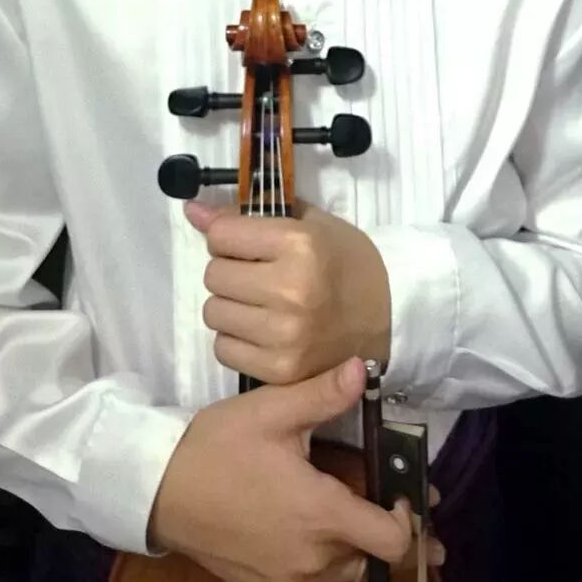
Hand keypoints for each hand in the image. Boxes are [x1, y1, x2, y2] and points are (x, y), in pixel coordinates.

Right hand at [149, 358, 438, 581]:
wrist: (160, 491)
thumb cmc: (217, 448)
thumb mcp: (270, 412)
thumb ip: (322, 395)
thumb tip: (360, 368)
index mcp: (320, 515)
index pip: (394, 542)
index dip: (411, 521)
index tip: (403, 494)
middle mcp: (312, 560)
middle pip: (381, 567)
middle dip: (402, 543)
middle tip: (410, 516)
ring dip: (372, 563)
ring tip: (379, 536)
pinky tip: (343, 563)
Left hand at [186, 198, 391, 383]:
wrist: (389, 316)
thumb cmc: (347, 261)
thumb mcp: (308, 224)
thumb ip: (247, 215)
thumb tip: (192, 211)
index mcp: (300, 245)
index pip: (222, 236)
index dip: (228, 236)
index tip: (246, 244)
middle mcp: (290, 290)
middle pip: (214, 275)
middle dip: (229, 270)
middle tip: (256, 274)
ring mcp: (285, 335)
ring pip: (214, 313)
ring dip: (230, 305)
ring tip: (260, 302)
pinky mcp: (281, 370)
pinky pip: (224, 349)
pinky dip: (237, 339)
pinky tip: (263, 330)